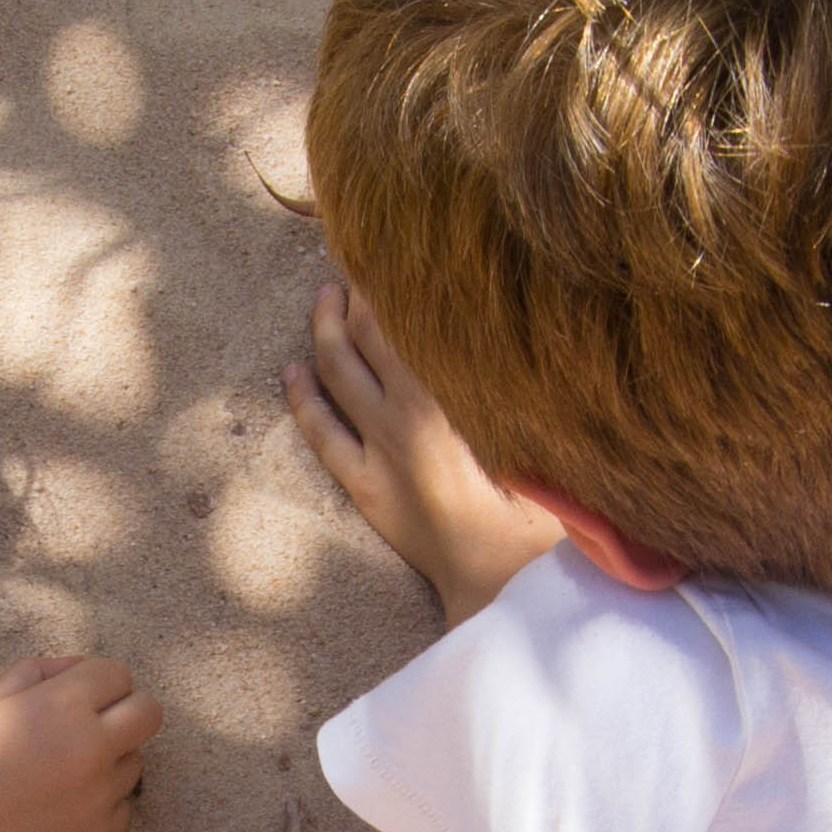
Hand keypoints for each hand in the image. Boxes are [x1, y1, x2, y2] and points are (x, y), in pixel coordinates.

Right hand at [0, 652, 158, 831]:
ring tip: (63, 773)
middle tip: (94, 726)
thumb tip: (76, 668)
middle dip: (127, 711)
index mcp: (64, 705)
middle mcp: (94, 746)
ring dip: (110, 760)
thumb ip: (38, 672)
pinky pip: (122, 806)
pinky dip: (101, 802)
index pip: (118, 674)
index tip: (77, 696)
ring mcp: (102, 793)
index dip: (97, 681)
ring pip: (135, 762)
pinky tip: (62, 806)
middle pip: (150, 713)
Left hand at [286, 280, 559, 625]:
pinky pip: (321, 432)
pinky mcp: (364, 486)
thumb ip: (515, 386)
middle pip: (367, 337)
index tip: (388, 248)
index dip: (391, 282)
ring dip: (325, 331)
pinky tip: (291, 371)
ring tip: (324, 298)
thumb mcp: (536, 437)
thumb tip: (510, 331)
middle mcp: (402, 417)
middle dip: (356, 296)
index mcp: (446, 400)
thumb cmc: (539, 510)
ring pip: (337, 375)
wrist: (503, 584)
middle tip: (354, 261)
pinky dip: (303, 398)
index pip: (407, 323)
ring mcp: (376, 453)